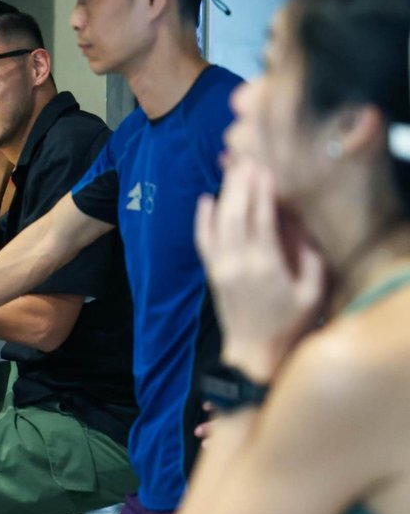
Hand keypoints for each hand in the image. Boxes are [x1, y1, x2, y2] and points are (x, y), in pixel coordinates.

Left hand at [195, 159, 326, 381]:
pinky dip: (202, 219)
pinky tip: (205, 199)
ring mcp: (221, 267)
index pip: (261, 218)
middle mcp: (238, 262)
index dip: (262, 191)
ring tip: (232, 169)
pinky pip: (203, 241)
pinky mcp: (212, 274)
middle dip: (241, 184)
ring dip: (224, 194)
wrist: (254, 354)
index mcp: (265, 265)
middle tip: (247, 159)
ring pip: (218, 222)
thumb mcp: (311, 293)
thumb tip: (300, 226)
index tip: (265, 169)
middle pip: (236, 213)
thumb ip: (309, 258)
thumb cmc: (289, 325)